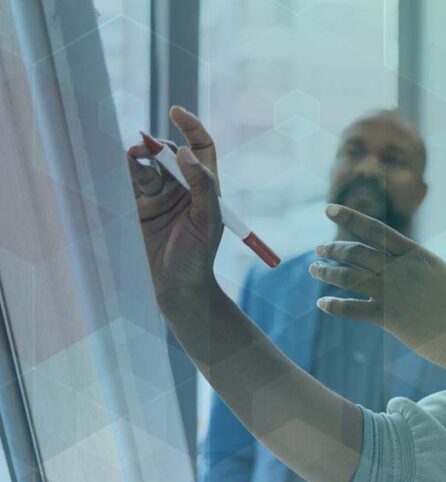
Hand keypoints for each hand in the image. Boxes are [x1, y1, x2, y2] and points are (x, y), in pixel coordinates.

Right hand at [126, 106, 222, 309]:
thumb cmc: (198, 257)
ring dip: (138, 155)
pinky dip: (123, 169)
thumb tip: (184, 152)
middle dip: (156, 145)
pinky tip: (120, 167)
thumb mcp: (208, 220)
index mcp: (206, 187)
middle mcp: (183, 187)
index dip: (190, 127)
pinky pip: (128, 179)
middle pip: (168, 152)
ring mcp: (159, 196)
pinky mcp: (137, 206)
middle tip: (146, 147)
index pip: (201, 147)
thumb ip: (201, 184)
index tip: (176, 112)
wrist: (176, 288)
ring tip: (132, 157)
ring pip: (145, 163)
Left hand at [311, 204, 445, 366]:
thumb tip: (410, 267)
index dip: (349, 217)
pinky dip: (333, 306)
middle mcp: (400, 269)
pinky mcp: (387, 317)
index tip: (329, 209)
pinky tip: (323, 304)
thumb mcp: (444, 277)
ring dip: (327, 272)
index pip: (375, 229)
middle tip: (320, 249)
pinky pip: (351, 309)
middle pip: (356, 253)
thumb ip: (422, 269)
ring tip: (315, 269)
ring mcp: (391, 292)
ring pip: (348, 276)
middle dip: (333, 249)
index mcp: (416, 254)